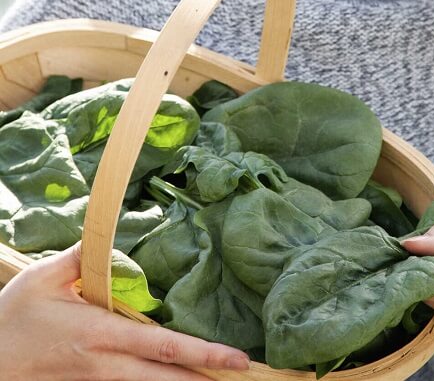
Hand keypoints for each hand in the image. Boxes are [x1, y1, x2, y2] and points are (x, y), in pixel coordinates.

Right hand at [0, 243, 250, 380]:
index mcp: (100, 333)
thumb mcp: (44, 277)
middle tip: (244, 376)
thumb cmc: (13, 316)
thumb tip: (111, 234)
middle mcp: (104, 364)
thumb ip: (82, 256)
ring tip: (218, 379)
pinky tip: (174, 377)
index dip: (201, 354)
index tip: (235, 359)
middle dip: (206, 379)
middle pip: (164, 378)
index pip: (162, 346)